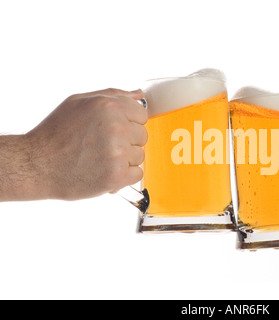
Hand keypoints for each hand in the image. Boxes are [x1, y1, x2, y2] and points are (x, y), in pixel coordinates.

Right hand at [26, 88, 147, 199]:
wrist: (36, 165)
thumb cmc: (55, 134)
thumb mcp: (78, 102)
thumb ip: (112, 95)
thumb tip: (139, 94)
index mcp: (109, 106)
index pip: (142, 114)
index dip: (128, 123)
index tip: (112, 131)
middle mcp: (117, 127)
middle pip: (142, 136)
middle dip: (126, 142)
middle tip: (101, 146)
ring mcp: (118, 152)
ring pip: (139, 156)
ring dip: (124, 160)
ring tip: (99, 159)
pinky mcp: (117, 175)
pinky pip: (137, 174)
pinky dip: (123, 176)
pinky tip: (104, 171)